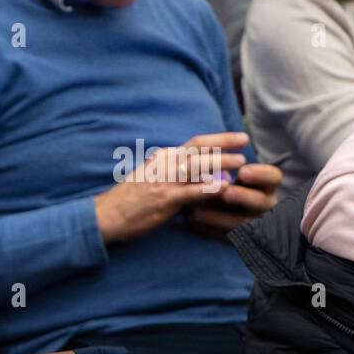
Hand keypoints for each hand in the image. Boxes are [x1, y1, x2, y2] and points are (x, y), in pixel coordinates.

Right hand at [95, 132, 251, 244]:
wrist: (108, 215)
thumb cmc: (129, 199)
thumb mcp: (150, 176)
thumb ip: (172, 171)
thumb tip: (196, 170)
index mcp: (163, 158)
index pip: (195, 143)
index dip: (218, 139)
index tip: (237, 138)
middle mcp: (164, 165)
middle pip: (198, 148)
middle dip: (224, 143)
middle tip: (245, 141)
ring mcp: (164, 181)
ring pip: (196, 166)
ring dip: (220, 162)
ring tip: (241, 162)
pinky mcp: (164, 199)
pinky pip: (190, 192)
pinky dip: (208, 188)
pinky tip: (223, 187)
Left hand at [187, 161, 281, 237]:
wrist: (226, 211)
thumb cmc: (231, 185)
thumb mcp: (233, 175)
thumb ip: (224, 169)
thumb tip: (205, 166)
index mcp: (266, 185)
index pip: (273, 177)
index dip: (260, 174)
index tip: (243, 171)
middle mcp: (264, 204)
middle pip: (260, 202)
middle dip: (243, 197)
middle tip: (226, 193)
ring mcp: (253, 223)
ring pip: (241, 223)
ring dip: (218, 217)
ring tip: (196, 212)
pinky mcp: (237, 237)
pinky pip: (224, 236)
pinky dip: (207, 229)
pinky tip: (191, 224)